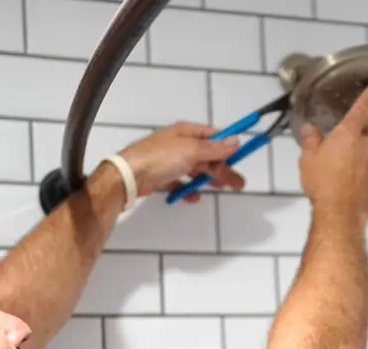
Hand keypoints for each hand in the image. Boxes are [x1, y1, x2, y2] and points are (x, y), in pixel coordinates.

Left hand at [118, 121, 245, 203]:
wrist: (127, 177)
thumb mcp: (191, 150)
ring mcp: (167, 161)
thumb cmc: (159, 159)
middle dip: (222, 168)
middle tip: (238, 184)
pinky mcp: (159, 177)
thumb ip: (214, 148)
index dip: (227, 147)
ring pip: (193, 169)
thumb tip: (236, 141)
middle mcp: (177, 144)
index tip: (240, 158)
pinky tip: (194, 197)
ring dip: (208, 179)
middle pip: (206, 155)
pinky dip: (187, 189)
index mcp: (185, 132)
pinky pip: (178, 182)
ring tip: (221, 189)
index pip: (212, 136)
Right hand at [298, 78, 367, 222]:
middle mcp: (365, 146)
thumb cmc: (322, 181)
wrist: (339, 212)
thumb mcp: (308, 159)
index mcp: (348, 135)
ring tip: (354, 157)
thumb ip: (310, 141)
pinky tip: (350, 182)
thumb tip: (309, 128)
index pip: (363, 107)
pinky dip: (361, 173)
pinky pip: (367, 174)